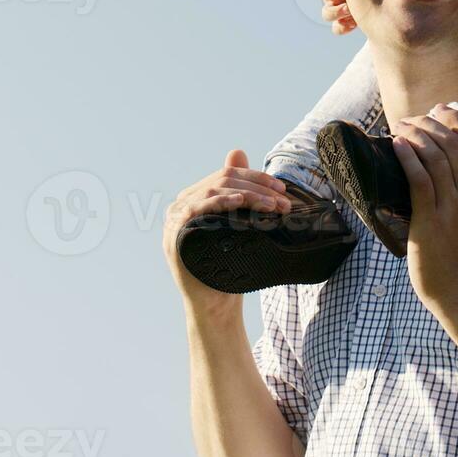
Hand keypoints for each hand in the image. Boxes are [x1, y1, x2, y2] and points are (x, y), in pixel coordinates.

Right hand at [163, 150, 292, 318]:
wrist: (215, 305)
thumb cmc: (227, 266)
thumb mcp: (236, 225)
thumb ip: (236, 191)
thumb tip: (237, 151)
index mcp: (194, 199)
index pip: (225, 176)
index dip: (256, 178)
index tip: (282, 191)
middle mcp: (180, 205)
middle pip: (221, 180)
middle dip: (257, 186)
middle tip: (283, 201)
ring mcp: (175, 219)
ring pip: (213, 190)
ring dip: (248, 194)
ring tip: (272, 205)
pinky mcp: (174, 235)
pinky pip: (197, 209)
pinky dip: (220, 201)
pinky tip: (239, 201)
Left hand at [392, 106, 457, 314]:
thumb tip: (449, 159)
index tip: (441, 109)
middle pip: (453, 143)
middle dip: (430, 122)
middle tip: (410, 119)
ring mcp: (453, 209)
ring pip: (436, 156)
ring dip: (415, 134)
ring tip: (399, 127)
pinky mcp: (430, 221)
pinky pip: (420, 179)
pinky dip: (407, 156)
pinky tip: (396, 144)